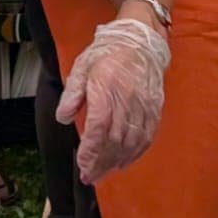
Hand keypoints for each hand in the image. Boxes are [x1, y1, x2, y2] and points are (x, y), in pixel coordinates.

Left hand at [55, 19, 170, 184]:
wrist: (140, 41)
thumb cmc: (107, 53)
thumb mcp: (81, 67)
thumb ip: (72, 94)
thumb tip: (62, 118)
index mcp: (106, 88)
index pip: (99, 127)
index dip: (90, 150)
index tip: (81, 164)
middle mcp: (126, 100)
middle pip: (115, 140)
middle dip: (101, 163)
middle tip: (89, 176)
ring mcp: (143, 106)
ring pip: (131, 143)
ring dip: (116, 162)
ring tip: (103, 173)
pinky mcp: (154, 109)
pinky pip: (146, 137)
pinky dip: (135, 154)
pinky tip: (123, 162)